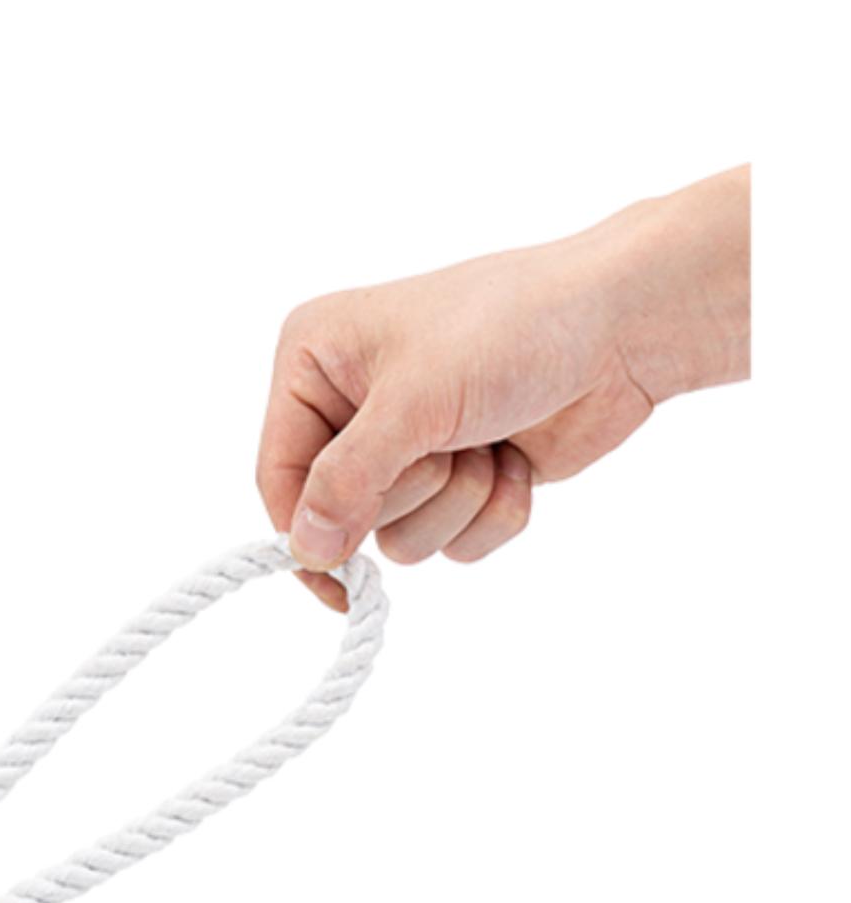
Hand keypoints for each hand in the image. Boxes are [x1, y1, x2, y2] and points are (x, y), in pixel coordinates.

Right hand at [256, 167, 749, 608]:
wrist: (625, 324)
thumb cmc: (511, 326)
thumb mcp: (411, 402)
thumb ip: (347, 480)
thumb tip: (303, 550)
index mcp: (316, 363)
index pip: (278, 472)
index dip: (302, 528)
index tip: (334, 578)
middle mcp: (353, 406)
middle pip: (342, 514)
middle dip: (408, 492)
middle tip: (447, 443)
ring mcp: (410, 448)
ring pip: (400, 539)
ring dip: (455, 502)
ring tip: (488, 442)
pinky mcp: (461, 479)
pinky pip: (453, 543)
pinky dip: (492, 511)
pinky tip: (516, 458)